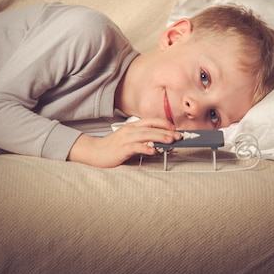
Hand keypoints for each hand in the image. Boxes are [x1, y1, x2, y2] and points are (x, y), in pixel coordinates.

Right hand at [67, 118, 181, 167]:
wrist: (94, 152)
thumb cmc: (113, 147)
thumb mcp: (129, 139)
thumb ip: (141, 138)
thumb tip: (158, 140)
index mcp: (132, 126)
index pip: (151, 121)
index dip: (164, 123)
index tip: (175, 128)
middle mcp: (130, 130)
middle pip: (151, 127)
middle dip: (166, 131)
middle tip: (178, 135)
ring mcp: (125, 139)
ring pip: (145, 135)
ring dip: (159, 137)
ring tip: (170, 140)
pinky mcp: (121, 149)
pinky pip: (135, 147)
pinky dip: (145, 148)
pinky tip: (152, 150)